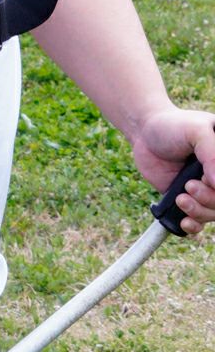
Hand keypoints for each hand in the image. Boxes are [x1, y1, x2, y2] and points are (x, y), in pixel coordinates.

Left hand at [131, 107, 214, 234]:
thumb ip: (211, 154)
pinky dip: (193, 225)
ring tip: (180, 198)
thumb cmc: (173, 126)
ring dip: (199, 211)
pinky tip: (184, 222)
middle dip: (209, 199)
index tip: (206, 178)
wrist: (144, 132)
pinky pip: (197, 221)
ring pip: (213, 213)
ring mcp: (205, 189)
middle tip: (190, 186)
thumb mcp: (196, 131)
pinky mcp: (188, 198)